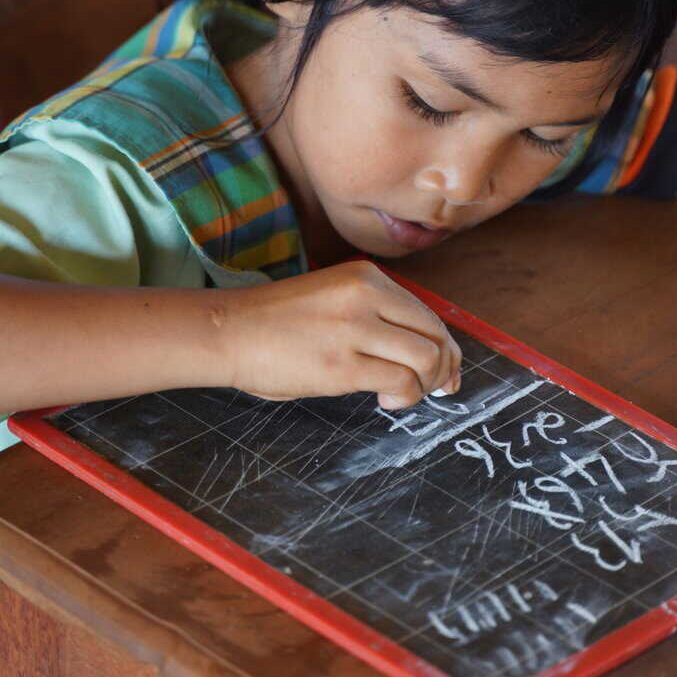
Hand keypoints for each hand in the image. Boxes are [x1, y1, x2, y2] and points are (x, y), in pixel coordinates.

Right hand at [222, 260, 460, 409]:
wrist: (228, 331)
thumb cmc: (277, 324)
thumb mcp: (335, 299)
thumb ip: (376, 315)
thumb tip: (428, 354)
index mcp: (366, 277)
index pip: (428, 314)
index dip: (447, 348)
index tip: (448, 372)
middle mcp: (366, 296)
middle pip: (435, 335)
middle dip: (442, 369)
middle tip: (434, 390)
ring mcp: (355, 329)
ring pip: (426, 359)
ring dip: (425, 385)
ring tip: (401, 394)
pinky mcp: (342, 365)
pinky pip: (401, 382)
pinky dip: (404, 397)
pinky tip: (383, 399)